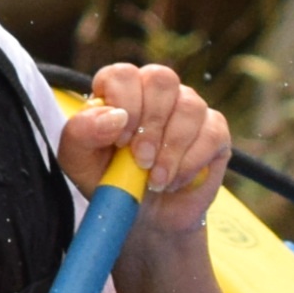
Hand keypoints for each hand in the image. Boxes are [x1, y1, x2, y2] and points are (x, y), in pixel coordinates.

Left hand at [58, 61, 231, 236]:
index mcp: (120, 91)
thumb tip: (114, 117)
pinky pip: (212, 133)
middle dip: (151, 124)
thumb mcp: (79, 162)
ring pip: (190, 106)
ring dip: (171, 150)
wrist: (145, 218)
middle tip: (141, 160)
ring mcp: (188, 109)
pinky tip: (174, 181)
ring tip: (155, 180)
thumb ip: (81, 132)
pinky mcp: (215, 131)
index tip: (120, 141)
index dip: (124, 102)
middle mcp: (156, 93)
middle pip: (162, 79)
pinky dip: (191, 163)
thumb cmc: (110, 181)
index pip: (124, 74)